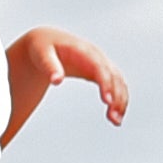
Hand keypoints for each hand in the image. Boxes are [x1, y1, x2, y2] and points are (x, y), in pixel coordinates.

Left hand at [4, 27, 126, 143]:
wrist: (47, 41)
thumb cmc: (43, 47)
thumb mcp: (42, 54)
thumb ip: (49, 66)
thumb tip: (57, 81)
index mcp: (84, 50)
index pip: (100, 67)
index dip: (106, 83)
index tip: (107, 101)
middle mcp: (97, 56)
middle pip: (114, 77)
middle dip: (117, 97)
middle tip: (114, 118)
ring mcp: (101, 64)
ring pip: (118, 83)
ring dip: (120, 101)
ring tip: (116, 121)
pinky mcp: (101, 72)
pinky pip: (115, 86)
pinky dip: (117, 100)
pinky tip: (113, 116)